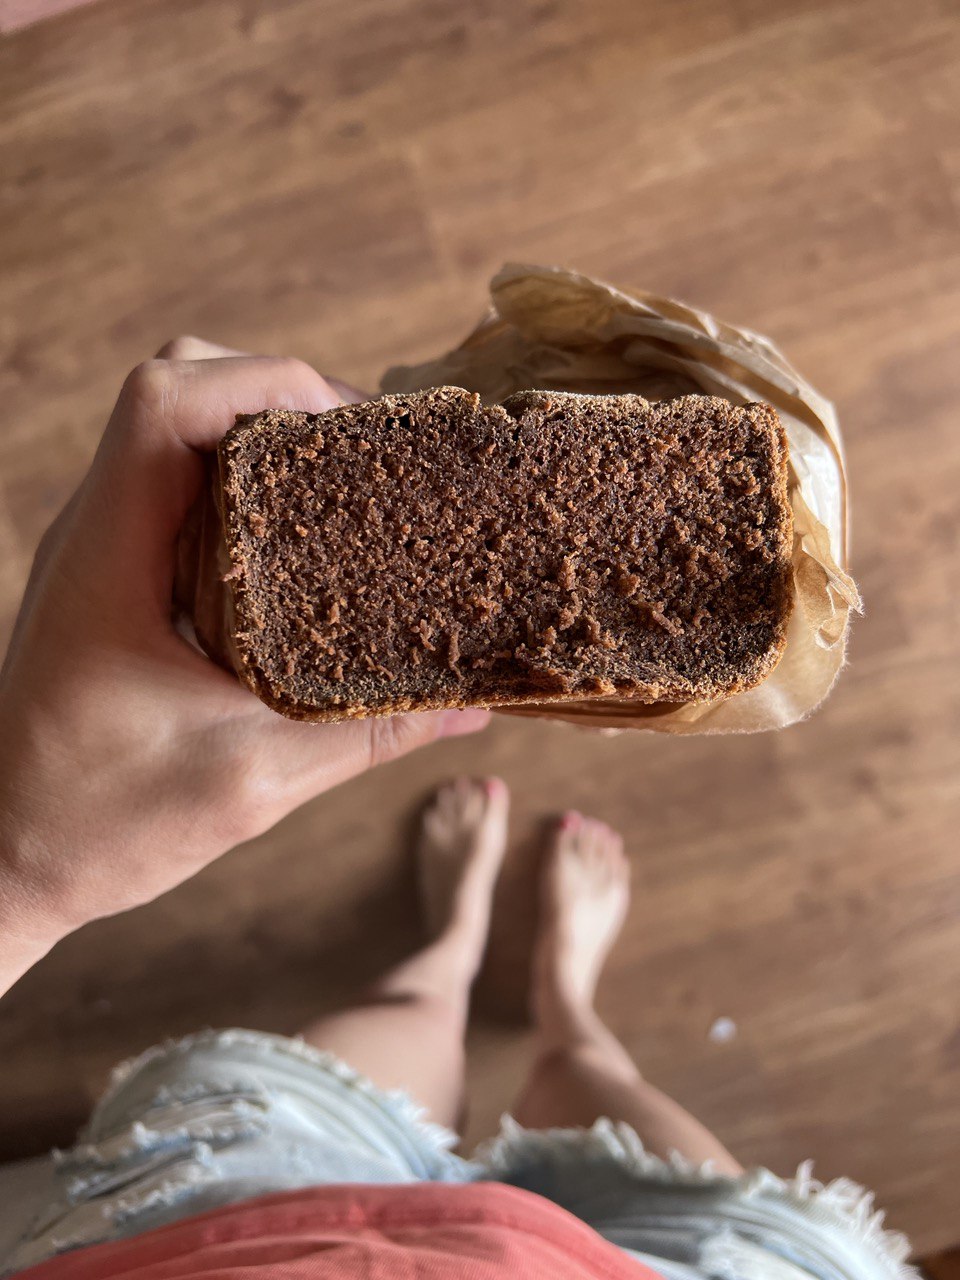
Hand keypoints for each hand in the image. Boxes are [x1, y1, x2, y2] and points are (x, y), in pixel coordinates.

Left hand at [0, 339, 487, 987]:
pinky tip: (311, 541)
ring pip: (185, 429)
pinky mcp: (122, 571)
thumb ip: (363, 734)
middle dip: (285, 398)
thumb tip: (469, 702)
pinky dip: (253, 485)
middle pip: (182, 386)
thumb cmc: (97, 823)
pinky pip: (186, 485)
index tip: (354, 433)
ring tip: (355, 490)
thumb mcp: (249, 780)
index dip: (266, 382)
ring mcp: (107, 545)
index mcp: (110, 557)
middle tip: (370, 460)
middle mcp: (100, 530)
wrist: (8, 857)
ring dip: (272, 439)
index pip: (166, 401)